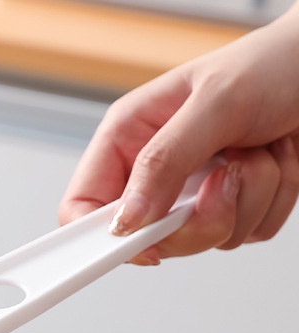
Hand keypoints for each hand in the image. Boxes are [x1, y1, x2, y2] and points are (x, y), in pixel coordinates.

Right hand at [59, 5, 298, 263]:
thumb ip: (163, 161)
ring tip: (256, 150)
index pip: (83, 207)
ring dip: (246, 200)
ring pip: (203, 241)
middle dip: (195, 218)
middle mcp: (156, 172)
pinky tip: (275, 160)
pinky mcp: (234, 208)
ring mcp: (195, 195)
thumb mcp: (213, 103)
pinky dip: (272, 203)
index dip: (101, 236)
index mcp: (129, 139)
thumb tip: (126, 217)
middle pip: (146, 239)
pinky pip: (246, 236)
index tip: (140, 243)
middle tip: (219, 181)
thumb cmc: (274, 65)